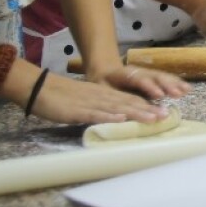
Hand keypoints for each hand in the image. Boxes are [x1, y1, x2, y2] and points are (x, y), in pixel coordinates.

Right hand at [29, 72, 178, 125]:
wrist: (39, 88)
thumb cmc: (61, 97)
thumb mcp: (86, 101)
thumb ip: (102, 108)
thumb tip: (119, 118)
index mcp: (104, 95)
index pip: (129, 101)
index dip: (147, 107)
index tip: (164, 113)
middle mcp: (101, 97)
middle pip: (128, 104)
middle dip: (148, 110)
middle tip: (166, 116)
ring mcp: (90, 103)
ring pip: (117, 108)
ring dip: (136, 113)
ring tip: (153, 117)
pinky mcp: (77, 110)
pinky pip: (95, 113)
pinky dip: (109, 116)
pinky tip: (121, 118)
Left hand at [91, 63, 189, 100]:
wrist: (104, 70)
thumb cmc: (101, 84)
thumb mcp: (99, 91)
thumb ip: (108, 101)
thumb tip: (117, 115)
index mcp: (123, 74)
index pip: (138, 79)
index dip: (149, 87)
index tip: (159, 95)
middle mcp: (138, 72)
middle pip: (154, 77)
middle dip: (166, 85)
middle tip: (177, 94)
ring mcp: (146, 73)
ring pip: (161, 77)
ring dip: (174, 84)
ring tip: (185, 92)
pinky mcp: (152, 78)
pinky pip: (166, 79)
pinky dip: (176, 84)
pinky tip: (187, 89)